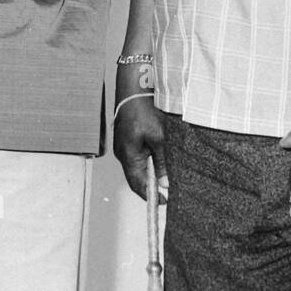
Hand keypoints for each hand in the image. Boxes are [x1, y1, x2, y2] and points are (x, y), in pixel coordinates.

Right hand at [113, 89, 167, 203]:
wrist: (134, 89)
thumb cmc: (145, 111)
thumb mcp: (159, 138)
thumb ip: (161, 162)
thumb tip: (164, 183)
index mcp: (128, 156)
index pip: (137, 185)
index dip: (150, 195)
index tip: (164, 201)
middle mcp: (122, 154)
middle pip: (136, 177)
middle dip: (150, 185)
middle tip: (167, 190)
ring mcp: (122, 146)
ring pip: (136, 166)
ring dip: (149, 172)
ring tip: (165, 176)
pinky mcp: (126, 138)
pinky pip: (135, 156)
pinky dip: (146, 161)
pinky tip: (158, 159)